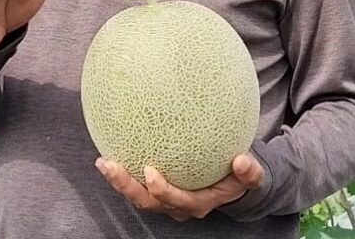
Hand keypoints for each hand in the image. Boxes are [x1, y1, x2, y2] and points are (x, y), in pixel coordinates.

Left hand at [95, 153, 264, 220]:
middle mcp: (178, 205)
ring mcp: (166, 199)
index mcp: (198, 202)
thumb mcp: (251, 176)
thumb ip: (249, 172)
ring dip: (119, 182)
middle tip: (111, 165)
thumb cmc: (239, 177)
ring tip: (103, 161)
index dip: (161, 190)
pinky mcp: (158, 189)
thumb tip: (242, 160)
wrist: (233, 183)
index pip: (177, 200)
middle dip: (127, 187)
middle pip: (148, 202)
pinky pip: (138, 183)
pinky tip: (110, 149)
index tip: (150, 171)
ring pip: (139, 196)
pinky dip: (124, 171)